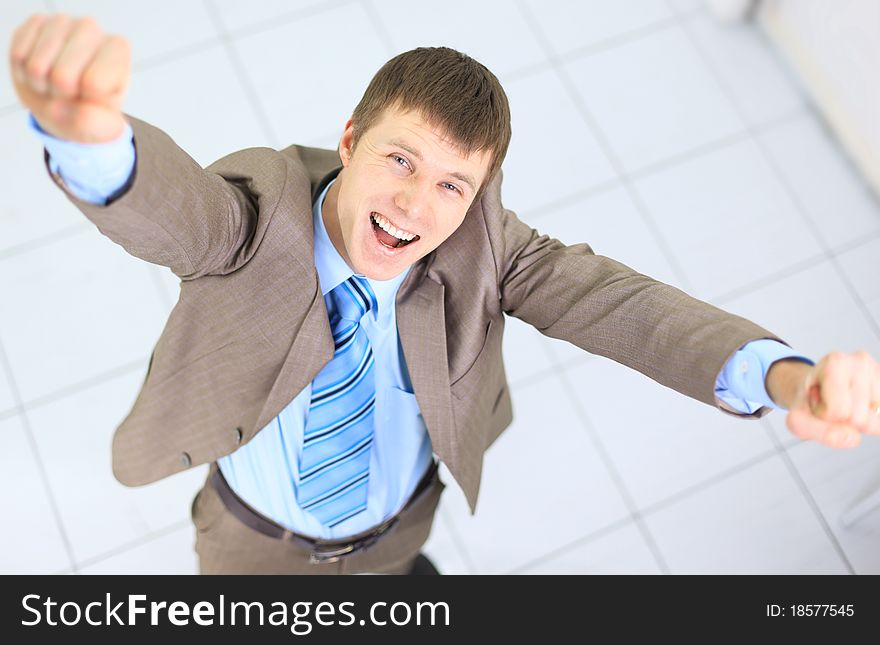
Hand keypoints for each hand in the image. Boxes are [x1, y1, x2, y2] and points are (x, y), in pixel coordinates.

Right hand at [8, 13, 130, 142]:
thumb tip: (81, 112)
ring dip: (41, 85)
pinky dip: (24, 73)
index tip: (92, 97)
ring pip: (37, 67)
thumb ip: (95, 122)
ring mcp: (61, 22)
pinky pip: (18, 57)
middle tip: (70, 92)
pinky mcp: (34, 22)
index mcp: (117, 49)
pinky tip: (41, 71)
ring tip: (55, 83)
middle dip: (61, 95)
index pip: (94, 83)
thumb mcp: (101, 126)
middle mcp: (91, 29)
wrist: (64, 104)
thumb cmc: (89, 110)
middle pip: (62, 77)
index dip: (86, 100)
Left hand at [766, 352, 879, 448]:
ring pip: (875, 422)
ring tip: (841, 403)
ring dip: (856, 420)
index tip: (818, 402)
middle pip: (859, 418)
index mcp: (835, 362)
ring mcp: (878, 371)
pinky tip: (857, 405)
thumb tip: (850, 437)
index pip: (838, 410)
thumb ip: (816, 430)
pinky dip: (871, 419)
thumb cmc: (808, 402)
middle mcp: (860, 361)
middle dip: (842, 419)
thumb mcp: (798, 418)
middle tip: (830, 403)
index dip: (824, 415)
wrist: (815, 388)